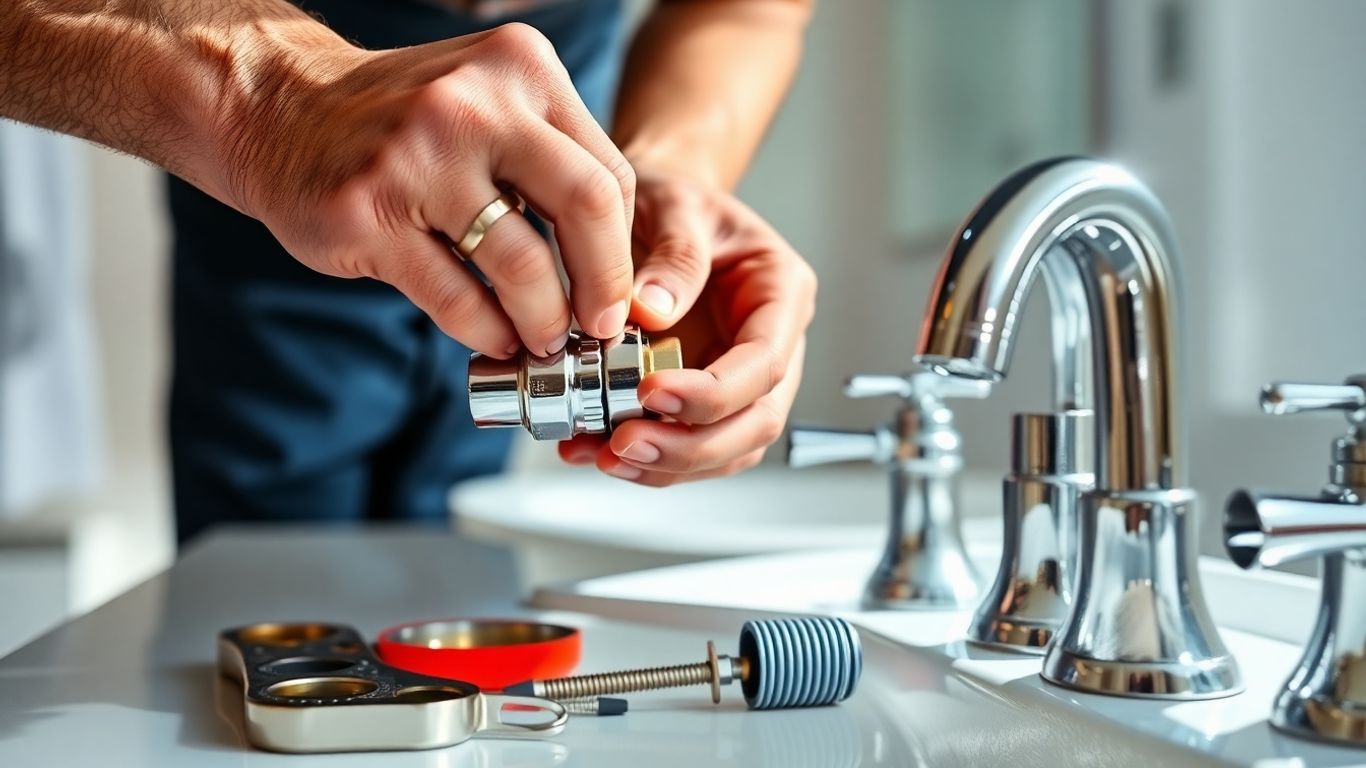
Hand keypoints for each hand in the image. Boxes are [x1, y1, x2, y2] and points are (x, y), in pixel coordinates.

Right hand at [217, 23, 634, 356]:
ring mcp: (416, 159)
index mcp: (521, 70)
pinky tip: (495, 338)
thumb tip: (611, 270)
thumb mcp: (489, 102)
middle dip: (604, 286)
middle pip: (584, 206)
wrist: (279, 108)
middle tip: (599, 328)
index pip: (609, 173)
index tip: (614, 293)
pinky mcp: (367, 217)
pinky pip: (453, 296)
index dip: (621, 249)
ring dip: (543, 320)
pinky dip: (486, 330)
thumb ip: (551, 162)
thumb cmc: (402, 121)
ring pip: (520, 264)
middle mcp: (474, 105)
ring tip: (543, 341)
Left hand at [558, 171, 816, 484]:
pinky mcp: (700, 401)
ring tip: (604, 455)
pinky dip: (643, 461)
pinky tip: (594, 450)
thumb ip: (675, 254)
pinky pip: (684, 446)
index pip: (764, 364)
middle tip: (625, 442)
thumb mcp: (677, 204)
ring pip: (724, 449)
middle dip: (690, 446)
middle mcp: (770, 346)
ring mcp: (738, 380)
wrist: (657, 210)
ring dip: (666, 465)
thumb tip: (651, 310)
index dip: (713, 392)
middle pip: (754, 423)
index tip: (653, 392)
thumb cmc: (678, 200)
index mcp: (781, 294)